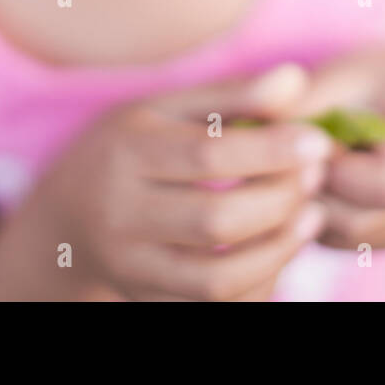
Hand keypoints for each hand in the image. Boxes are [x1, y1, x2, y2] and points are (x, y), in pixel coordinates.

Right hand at [27, 63, 332, 300]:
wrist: (65, 216)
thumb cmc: (128, 146)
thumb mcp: (166, 109)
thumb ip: (231, 95)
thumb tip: (295, 79)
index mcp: (125, 154)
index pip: (207, 156)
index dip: (271, 150)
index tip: (319, 142)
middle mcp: (120, 216)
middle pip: (214, 221)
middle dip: (279, 201)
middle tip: (317, 177)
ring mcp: (130, 267)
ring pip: (216, 279)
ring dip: (278, 252)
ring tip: (311, 216)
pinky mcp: (145, 300)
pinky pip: (212, 305)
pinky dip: (258, 283)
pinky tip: (283, 249)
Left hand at [292, 50, 384, 249]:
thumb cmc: (377, 81)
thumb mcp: (344, 76)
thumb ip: (304, 106)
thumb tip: (241, 134)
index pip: (384, 186)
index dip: (334, 168)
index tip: (305, 139)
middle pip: (357, 221)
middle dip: (309, 190)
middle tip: (281, 156)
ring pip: (343, 237)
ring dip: (303, 206)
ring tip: (289, 166)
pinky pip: (340, 241)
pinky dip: (311, 216)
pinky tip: (300, 182)